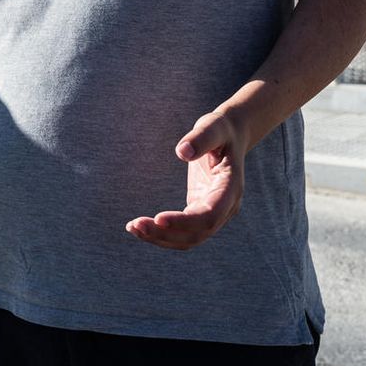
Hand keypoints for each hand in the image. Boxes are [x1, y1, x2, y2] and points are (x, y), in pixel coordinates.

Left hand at [126, 111, 245, 250]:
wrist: (230, 135)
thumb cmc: (220, 129)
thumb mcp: (213, 126)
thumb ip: (200, 138)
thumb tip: (182, 152)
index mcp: (231, 188)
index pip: (209, 215)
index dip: (185, 221)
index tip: (158, 218)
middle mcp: (226, 207)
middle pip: (198, 233)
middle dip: (166, 234)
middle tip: (135, 225)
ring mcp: (215, 213)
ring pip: (190, 238)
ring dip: (161, 238)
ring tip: (133, 228)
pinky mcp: (201, 211)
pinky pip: (184, 231)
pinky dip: (163, 233)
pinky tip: (141, 226)